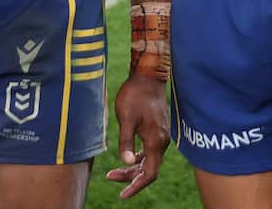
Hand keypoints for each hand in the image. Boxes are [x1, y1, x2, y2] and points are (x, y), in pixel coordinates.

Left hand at [105, 74, 169, 199]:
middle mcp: (161, 141)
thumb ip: (126, 142)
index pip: (149, 174)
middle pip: (149, 170)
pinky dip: (138, 159)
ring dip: (133, 169)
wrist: (148, 77)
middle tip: (109, 176)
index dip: (136, 186)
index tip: (122, 195)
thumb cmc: (135, 95)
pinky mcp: (157, 130)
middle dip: (130, 178)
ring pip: (149, 161)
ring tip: (114, 171)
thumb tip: (128, 163)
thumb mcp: (126, 118)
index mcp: (155, 141)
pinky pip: (149, 151)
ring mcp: (161, 136)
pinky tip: (128, 158)